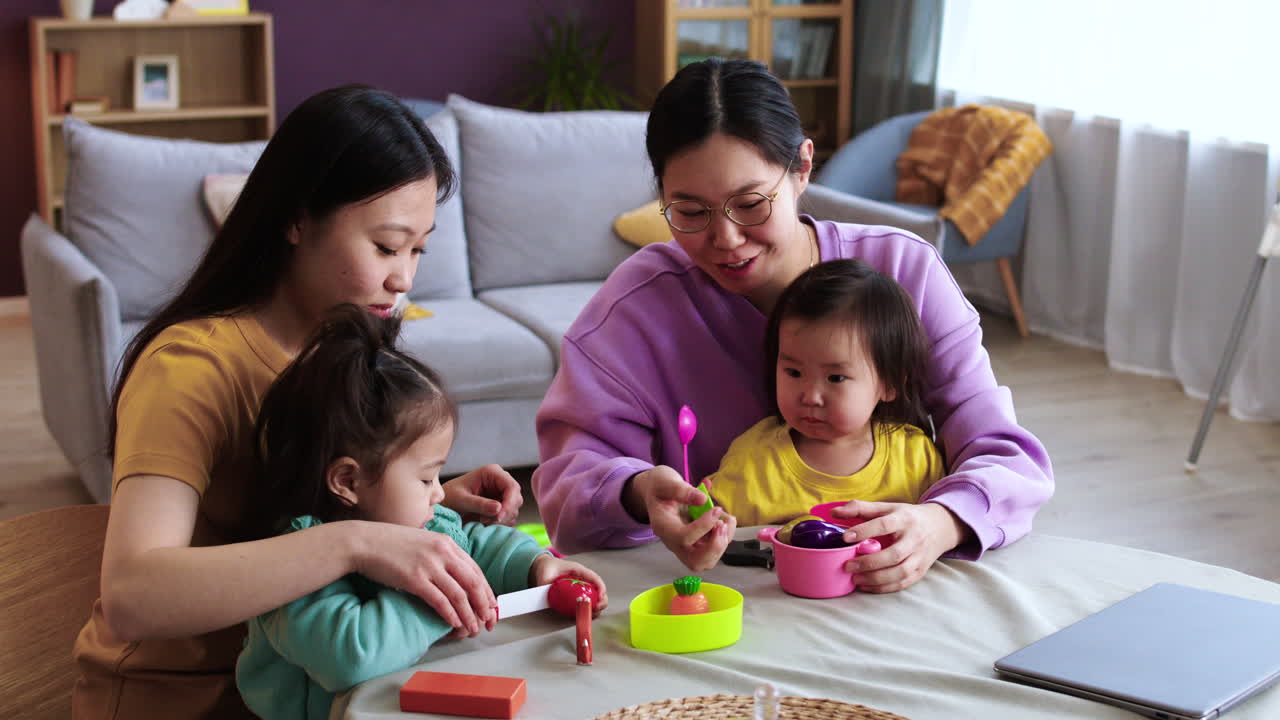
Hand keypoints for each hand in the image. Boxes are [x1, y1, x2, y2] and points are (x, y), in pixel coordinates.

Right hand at [353, 521, 497, 636]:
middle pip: (473, 583)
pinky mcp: (414, 579)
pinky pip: (439, 601)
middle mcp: (443, 553)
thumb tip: (454, 574)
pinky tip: (454, 624)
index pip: (476, 570)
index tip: (491, 606)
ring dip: (469, 615)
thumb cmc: (390, 544)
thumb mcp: (423, 542)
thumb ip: (440, 554)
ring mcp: (429, 566)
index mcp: (447, 544)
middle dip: (484, 605)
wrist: (364, 542)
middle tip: (489, 622)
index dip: (486, 591)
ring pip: (459, 595)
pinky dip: (450, 614)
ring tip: (473, 629)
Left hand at [442, 464, 522, 525]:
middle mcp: (499, 482)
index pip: (512, 487)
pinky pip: (508, 517)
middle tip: (487, 521)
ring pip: (514, 510)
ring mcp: (501, 494)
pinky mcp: (500, 506)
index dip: (509, 503)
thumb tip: (498, 508)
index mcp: (492, 473)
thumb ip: (479, 504)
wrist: (443, 506)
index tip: (498, 517)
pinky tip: (484, 522)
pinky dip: (499, 523)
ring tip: (481, 520)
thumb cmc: (449, 498)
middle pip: (516, 499)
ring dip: (501, 519)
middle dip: (505, 513)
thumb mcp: (461, 500)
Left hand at [529, 555, 608, 615]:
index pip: (594, 578)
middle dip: (601, 601)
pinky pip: (587, 604)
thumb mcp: (546, 572)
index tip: (600, 597)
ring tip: (590, 615)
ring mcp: (582, 588)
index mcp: (579, 571)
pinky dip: (588, 611)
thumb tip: (543, 595)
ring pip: (595, 598)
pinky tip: (584, 616)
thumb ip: (544, 582)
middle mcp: (583, 580)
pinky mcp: (578, 596)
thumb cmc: (549, 567)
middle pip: (599, 590)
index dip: (600, 587)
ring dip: (596, 608)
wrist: (546, 567)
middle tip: (596, 609)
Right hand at [627, 466, 735, 571]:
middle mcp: (673, 542)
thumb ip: (682, 490)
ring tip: (725, 520)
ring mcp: (685, 546)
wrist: (657, 493)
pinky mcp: (696, 544)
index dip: (703, 526)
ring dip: (722, 542)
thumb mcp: (666, 482)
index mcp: (663, 527)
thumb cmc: (660, 488)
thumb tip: (703, 499)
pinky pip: (713, 551)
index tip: (716, 509)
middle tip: (721, 524)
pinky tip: (723, 519)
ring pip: (706, 561)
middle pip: (695, 561)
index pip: (683, 538)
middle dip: (715, 546)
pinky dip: (724, 538)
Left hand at [835, 500, 965, 593]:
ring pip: (899, 572)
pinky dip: (883, 588)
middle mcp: (914, 538)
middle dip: (869, 562)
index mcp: (904, 519)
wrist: (939, 526)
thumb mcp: (887, 507)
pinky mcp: (920, 571)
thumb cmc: (906, 517)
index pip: (884, 525)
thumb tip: (834, 512)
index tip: (845, 537)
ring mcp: (919, 557)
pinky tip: (866, 586)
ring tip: (855, 579)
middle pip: (893, 554)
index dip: (864, 531)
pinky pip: (902, 583)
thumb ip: (860, 508)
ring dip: (875, 578)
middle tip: (847, 565)